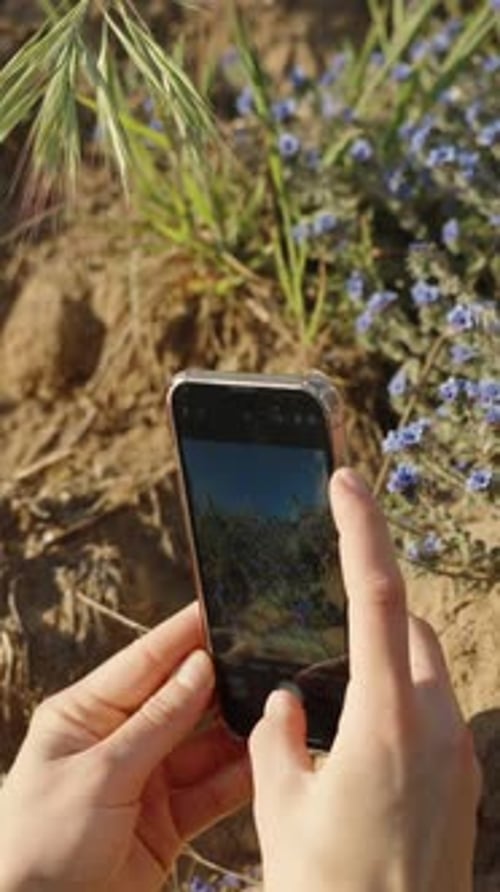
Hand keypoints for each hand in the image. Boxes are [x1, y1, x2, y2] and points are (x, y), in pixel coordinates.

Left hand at [0, 603, 249, 891]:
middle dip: (218, 680)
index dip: (183, 634)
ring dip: (236, 730)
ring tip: (274, 706)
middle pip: (178, 699)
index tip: (218, 607)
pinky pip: (209, 790)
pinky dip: (238, 777)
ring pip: (202, 744)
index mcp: (85, 715)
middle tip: (262, 653)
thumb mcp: (99, 774)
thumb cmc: (40, 845)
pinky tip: (265, 760)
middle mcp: (117, 740)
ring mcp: (144, 780)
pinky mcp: (166, 820)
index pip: (143, 662)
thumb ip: (157, 722)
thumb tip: (200, 667)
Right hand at [250, 468, 480, 891]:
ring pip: (425, 673)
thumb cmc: (327, 889)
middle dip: (372, 617)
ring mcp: (457, 757)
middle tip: (324, 646)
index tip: (345, 481)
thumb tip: (282, 703)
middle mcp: (435, 726)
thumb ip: (275, 736)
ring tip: (337, 715)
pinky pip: (433, 715)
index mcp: (384, 719)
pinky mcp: (463, 784)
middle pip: (410, 632)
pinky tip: (362, 753)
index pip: (376, 596)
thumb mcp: (279, 808)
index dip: (360, 529)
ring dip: (386, 668)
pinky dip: (400, 707)